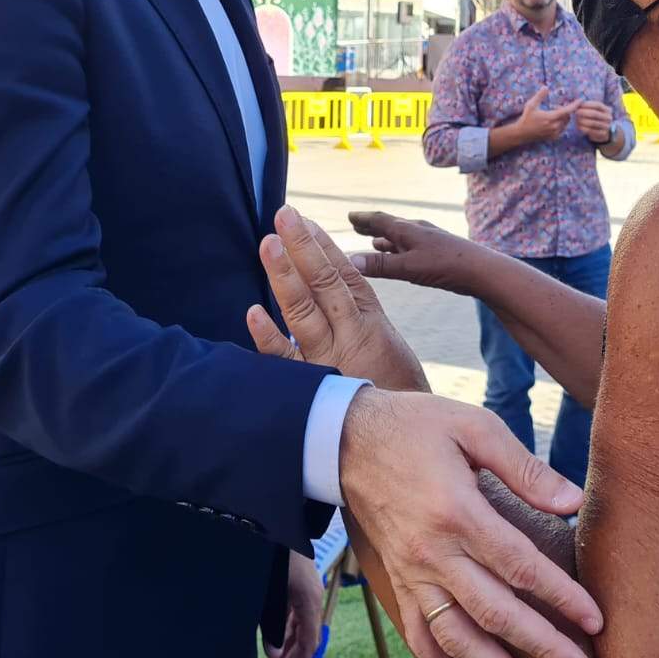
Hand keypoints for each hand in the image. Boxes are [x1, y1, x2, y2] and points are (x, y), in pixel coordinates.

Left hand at [248, 205, 428, 392]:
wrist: (405, 442)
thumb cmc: (397, 393)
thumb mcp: (390, 348)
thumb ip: (363, 319)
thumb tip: (340, 287)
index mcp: (372, 323)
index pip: (345, 275)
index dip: (324, 246)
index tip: (306, 220)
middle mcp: (350, 335)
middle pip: (323, 282)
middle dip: (302, 246)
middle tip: (283, 215)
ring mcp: (328, 360)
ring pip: (302, 311)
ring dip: (284, 275)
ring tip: (268, 243)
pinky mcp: (313, 388)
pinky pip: (286, 361)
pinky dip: (269, 337)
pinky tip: (252, 312)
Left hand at [264, 553, 322, 657]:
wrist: (273, 520)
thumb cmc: (272, 553)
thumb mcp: (269, 592)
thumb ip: (270, 625)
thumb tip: (273, 654)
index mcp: (309, 599)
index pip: (308, 642)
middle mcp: (312, 597)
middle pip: (306, 637)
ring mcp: (306, 590)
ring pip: (300, 626)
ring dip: (287, 647)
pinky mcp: (299, 584)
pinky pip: (295, 615)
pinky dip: (286, 631)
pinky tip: (276, 642)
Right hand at [339, 389, 598, 657]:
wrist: (346, 438)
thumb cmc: (418, 426)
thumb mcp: (474, 427)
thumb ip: (524, 467)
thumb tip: (573, 501)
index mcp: (457, 511)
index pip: (519, 566)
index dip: (561, 597)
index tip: (594, 620)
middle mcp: (433, 552)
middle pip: (494, 613)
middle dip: (542, 647)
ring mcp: (412, 572)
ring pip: (457, 636)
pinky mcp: (397, 580)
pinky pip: (418, 635)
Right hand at [347, 211, 485, 296]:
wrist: (482, 270)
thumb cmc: (446, 265)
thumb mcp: (409, 267)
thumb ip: (381, 265)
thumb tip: (350, 259)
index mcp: (407, 230)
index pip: (379, 220)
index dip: (363, 219)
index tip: (349, 215)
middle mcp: (417, 231)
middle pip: (389, 226)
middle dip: (371, 226)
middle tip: (356, 224)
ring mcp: (429, 241)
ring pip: (401, 237)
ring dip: (385, 239)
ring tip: (374, 241)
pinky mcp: (438, 253)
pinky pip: (411, 247)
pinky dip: (400, 250)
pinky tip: (401, 256)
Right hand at [516, 89, 580, 144]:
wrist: (522, 133)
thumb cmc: (526, 118)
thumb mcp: (531, 105)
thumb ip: (539, 96)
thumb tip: (546, 87)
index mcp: (550, 117)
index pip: (567, 111)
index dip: (575, 105)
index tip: (580, 100)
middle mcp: (554, 126)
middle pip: (568, 116)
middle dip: (566, 110)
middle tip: (557, 106)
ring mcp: (554, 133)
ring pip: (566, 123)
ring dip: (564, 117)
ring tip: (554, 113)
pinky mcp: (553, 137)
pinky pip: (562, 129)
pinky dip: (561, 124)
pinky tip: (554, 122)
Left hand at [573, 102, 613, 144]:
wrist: (602, 132)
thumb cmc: (595, 119)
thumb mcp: (595, 111)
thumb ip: (588, 106)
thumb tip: (578, 101)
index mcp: (607, 110)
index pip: (598, 105)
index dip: (587, 104)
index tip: (579, 104)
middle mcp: (608, 118)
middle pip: (595, 113)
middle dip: (584, 112)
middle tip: (576, 112)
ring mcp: (606, 126)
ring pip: (592, 123)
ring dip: (582, 121)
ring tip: (576, 119)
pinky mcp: (602, 134)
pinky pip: (591, 131)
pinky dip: (583, 128)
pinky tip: (578, 126)